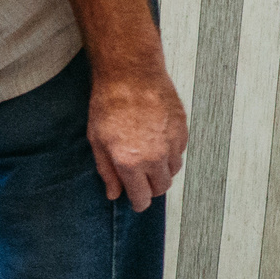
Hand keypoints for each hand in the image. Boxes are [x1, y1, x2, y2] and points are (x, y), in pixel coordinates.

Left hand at [87, 67, 185, 211]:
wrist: (131, 75)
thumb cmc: (110, 104)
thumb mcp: (97, 141)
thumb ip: (107, 171)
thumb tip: (113, 193)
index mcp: (130, 163)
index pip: (142, 197)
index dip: (138, 203)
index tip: (137, 203)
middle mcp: (155, 157)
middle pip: (161, 188)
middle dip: (150, 189)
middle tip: (140, 181)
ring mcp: (171, 144)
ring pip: (173, 171)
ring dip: (161, 171)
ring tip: (147, 159)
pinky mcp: (182, 131)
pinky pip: (179, 152)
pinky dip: (170, 153)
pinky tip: (156, 142)